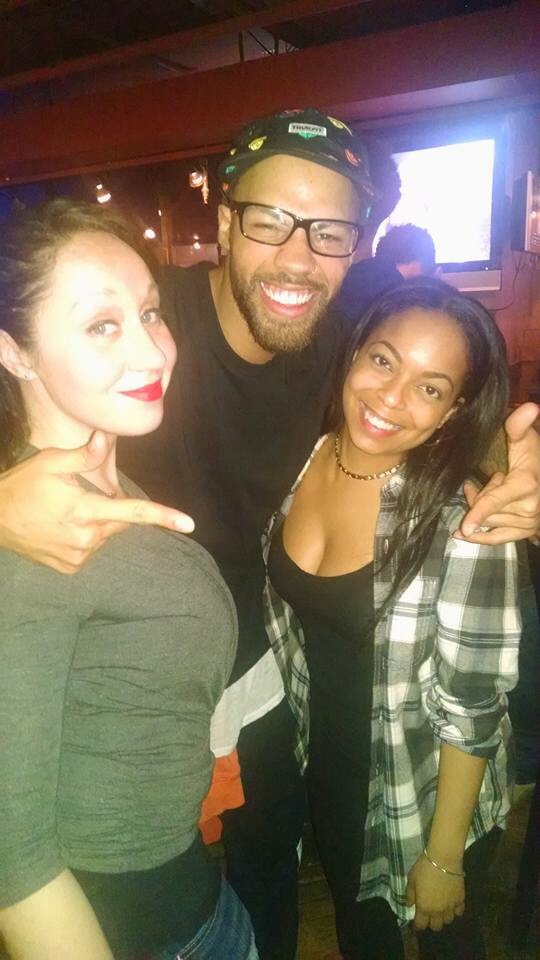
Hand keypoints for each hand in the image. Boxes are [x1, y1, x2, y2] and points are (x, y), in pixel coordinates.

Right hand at [0, 432, 193, 573]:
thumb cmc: (22, 486)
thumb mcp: (50, 462)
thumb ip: (83, 454)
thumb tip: (107, 436)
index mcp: (85, 511)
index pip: (132, 513)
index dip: (163, 516)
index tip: (189, 524)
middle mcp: (86, 538)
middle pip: (119, 522)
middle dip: (111, 509)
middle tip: (83, 496)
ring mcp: (78, 556)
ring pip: (105, 536)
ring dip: (97, 523)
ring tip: (66, 511)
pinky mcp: (70, 567)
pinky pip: (90, 550)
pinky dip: (84, 538)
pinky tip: (62, 528)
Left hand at [406, 854, 464, 930]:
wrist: (444, 859)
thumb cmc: (424, 868)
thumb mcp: (411, 878)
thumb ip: (410, 894)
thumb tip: (410, 904)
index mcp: (424, 907)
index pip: (421, 925)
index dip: (418, 926)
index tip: (417, 922)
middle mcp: (437, 911)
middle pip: (436, 927)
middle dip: (431, 923)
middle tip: (429, 915)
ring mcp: (450, 907)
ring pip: (448, 921)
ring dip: (444, 917)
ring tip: (441, 909)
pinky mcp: (461, 900)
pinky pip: (459, 912)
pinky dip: (456, 911)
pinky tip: (452, 904)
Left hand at [456, 402, 539, 543]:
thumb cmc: (533, 455)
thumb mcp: (525, 438)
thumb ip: (519, 425)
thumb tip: (530, 407)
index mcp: (526, 485)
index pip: (495, 501)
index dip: (478, 512)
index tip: (464, 527)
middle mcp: (529, 507)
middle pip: (487, 510)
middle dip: (477, 497)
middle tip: (475, 484)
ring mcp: (528, 522)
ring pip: (489, 522)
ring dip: (480, 509)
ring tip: (485, 490)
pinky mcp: (525, 532)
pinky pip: (498, 539)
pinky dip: (481, 538)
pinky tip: (465, 535)